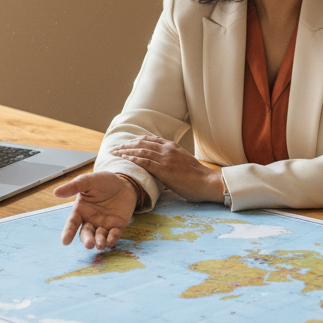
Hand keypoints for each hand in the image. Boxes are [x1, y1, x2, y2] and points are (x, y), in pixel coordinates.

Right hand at [56, 171, 138, 249]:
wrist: (123, 183)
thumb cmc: (103, 182)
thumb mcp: (88, 181)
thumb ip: (73, 187)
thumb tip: (56, 192)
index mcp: (80, 211)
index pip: (72, 223)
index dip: (68, 233)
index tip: (65, 242)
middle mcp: (90, 221)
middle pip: (86, 234)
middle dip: (87, 240)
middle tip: (89, 244)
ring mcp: (103, 225)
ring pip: (98, 238)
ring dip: (99, 242)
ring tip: (100, 244)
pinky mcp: (117, 227)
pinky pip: (113, 236)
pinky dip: (112, 240)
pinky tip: (110, 241)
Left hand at [110, 136, 224, 203]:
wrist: (208, 182)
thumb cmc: (198, 177)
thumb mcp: (183, 164)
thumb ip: (171, 163)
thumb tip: (161, 173)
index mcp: (173, 146)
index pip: (150, 139)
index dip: (136, 141)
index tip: (126, 143)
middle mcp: (168, 149)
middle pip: (142, 143)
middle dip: (126, 145)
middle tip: (115, 148)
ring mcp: (166, 158)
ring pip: (141, 150)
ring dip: (126, 151)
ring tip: (115, 153)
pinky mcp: (164, 169)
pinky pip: (145, 162)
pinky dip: (133, 159)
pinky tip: (124, 159)